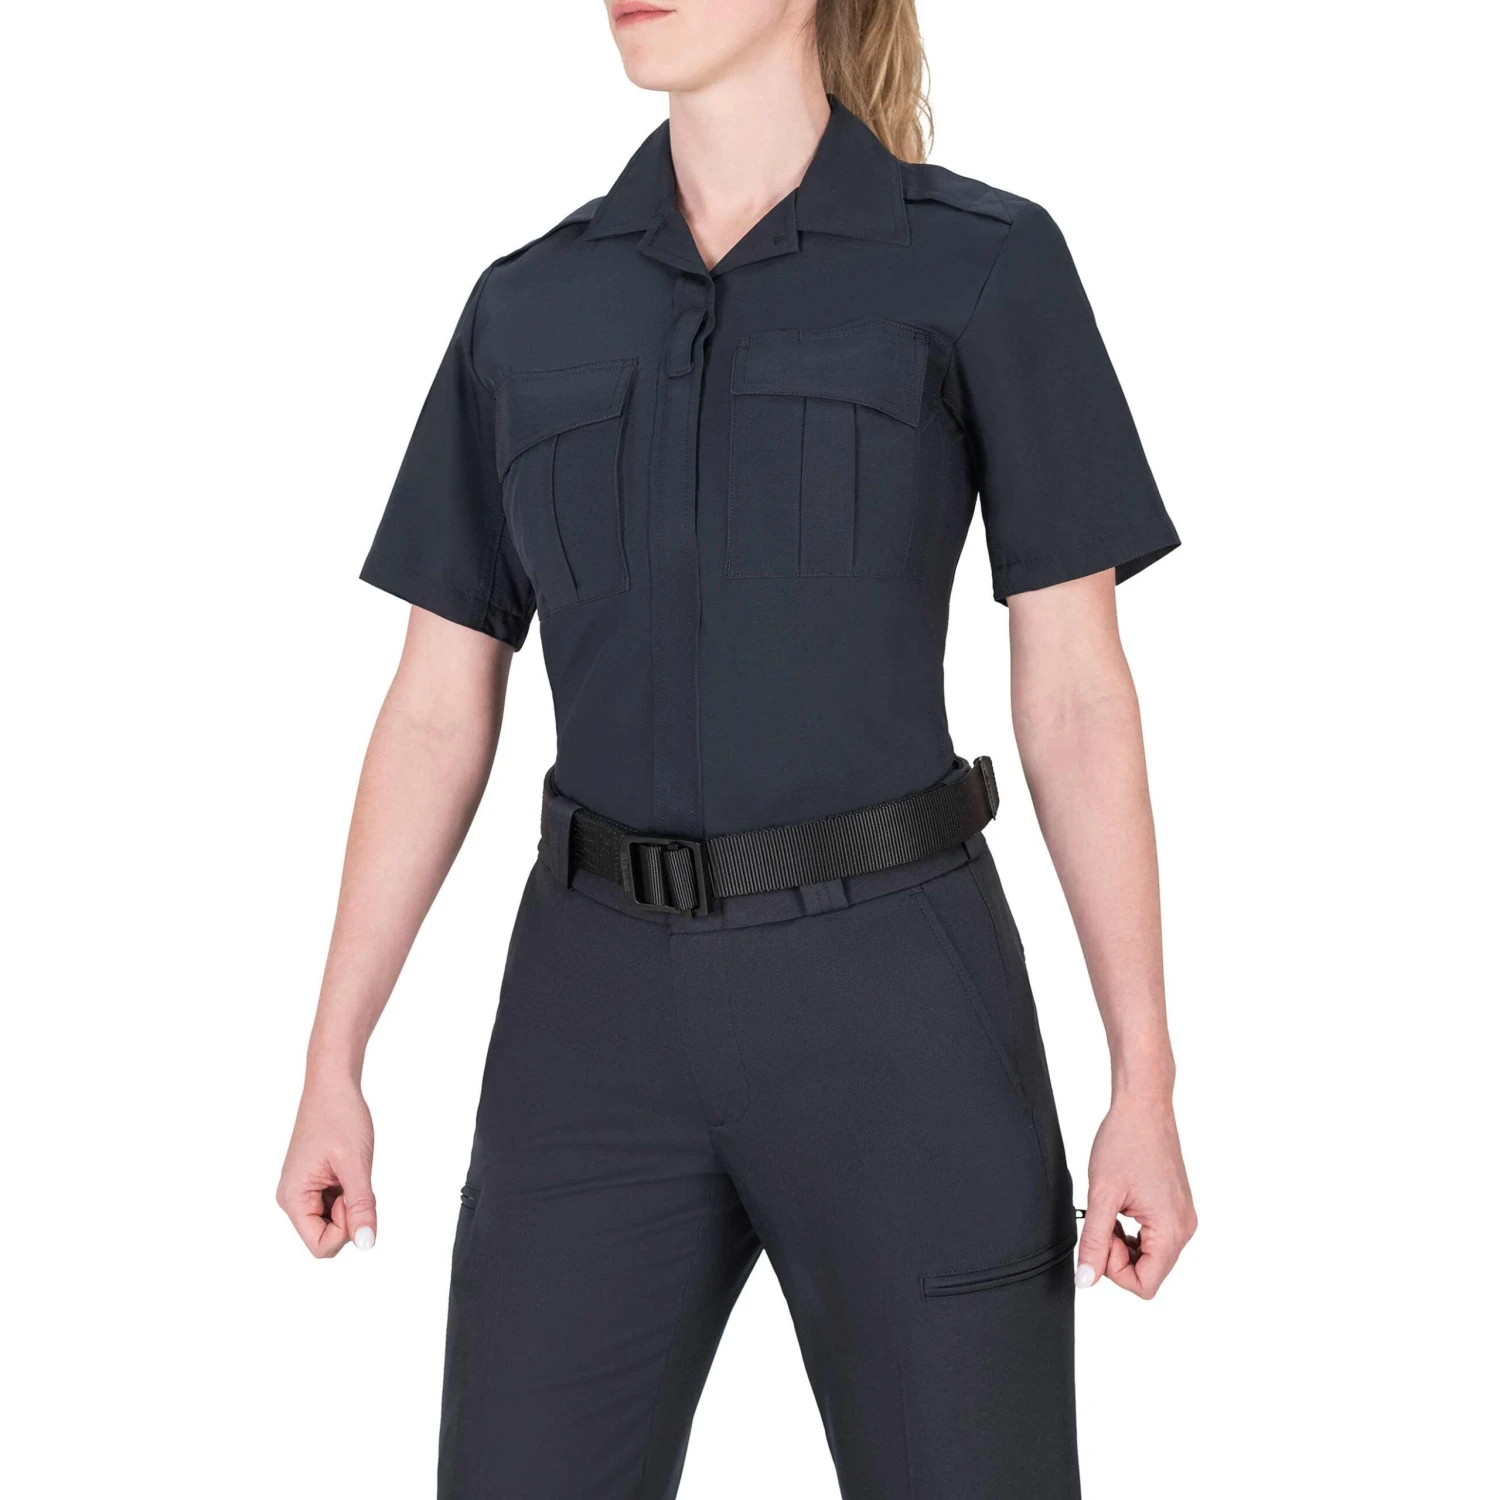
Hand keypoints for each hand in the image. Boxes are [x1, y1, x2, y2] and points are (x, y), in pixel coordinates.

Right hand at [276, 1077, 376, 1257]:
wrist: (332, 1085)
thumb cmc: (341, 1118)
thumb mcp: (356, 1164)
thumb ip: (361, 1207)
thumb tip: (367, 1244)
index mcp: (293, 1199)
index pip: (321, 1246)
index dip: (346, 1229)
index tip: (351, 1194)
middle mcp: (292, 1200)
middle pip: (327, 1236)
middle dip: (348, 1216)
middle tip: (352, 1179)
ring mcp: (301, 1191)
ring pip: (333, 1221)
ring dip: (349, 1203)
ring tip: (348, 1170)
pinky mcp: (312, 1183)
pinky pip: (333, 1205)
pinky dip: (347, 1193)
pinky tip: (347, 1168)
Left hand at [1076, 1094, 1195, 1297]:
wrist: (1143, 1106)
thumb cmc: (1125, 1141)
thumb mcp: (1101, 1195)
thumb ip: (1093, 1241)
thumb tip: (1086, 1280)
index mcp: (1172, 1230)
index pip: (1145, 1285)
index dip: (1114, 1269)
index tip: (1100, 1235)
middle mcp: (1185, 1229)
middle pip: (1148, 1272)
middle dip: (1118, 1254)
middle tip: (1102, 1218)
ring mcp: (1183, 1218)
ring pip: (1150, 1256)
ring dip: (1124, 1242)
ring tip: (1110, 1208)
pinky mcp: (1176, 1208)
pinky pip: (1154, 1238)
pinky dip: (1133, 1231)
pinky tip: (1120, 1206)